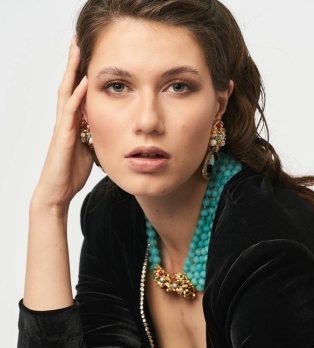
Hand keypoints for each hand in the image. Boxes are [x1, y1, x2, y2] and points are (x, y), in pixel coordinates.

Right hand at [31, 35, 93, 211]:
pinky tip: (85, 81)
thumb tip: (109, 129)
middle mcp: (65, 121)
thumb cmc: (71, 173)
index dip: (80, 74)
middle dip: (73, 64)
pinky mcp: (63, 137)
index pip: (75, 93)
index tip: (87, 55)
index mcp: (71, 124)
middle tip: (77, 41)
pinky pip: (70, 112)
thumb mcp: (90, 151)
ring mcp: (62, 127)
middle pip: (68, 86)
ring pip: (66, 92)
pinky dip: (77, 95)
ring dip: (72, 71)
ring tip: (78, 50)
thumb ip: (95, 136)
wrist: (57, 192)